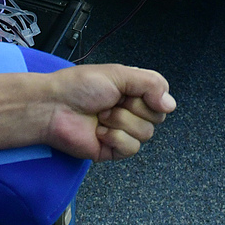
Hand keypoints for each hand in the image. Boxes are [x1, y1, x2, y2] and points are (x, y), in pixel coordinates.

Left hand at [41, 65, 175, 160]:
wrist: (53, 108)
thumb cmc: (78, 86)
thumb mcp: (118, 74)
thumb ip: (150, 84)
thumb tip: (171, 104)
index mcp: (133, 90)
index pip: (162, 96)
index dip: (153, 96)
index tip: (135, 92)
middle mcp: (131, 110)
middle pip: (157, 117)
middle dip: (133, 109)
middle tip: (112, 102)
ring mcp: (123, 130)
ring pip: (145, 134)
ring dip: (120, 123)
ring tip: (101, 116)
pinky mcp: (114, 149)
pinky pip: (131, 148)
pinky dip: (115, 139)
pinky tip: (99, 132)